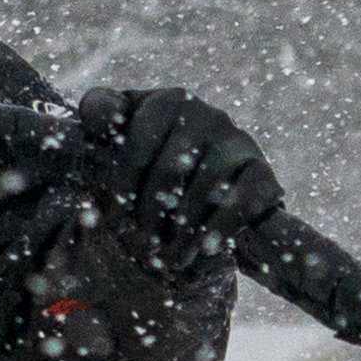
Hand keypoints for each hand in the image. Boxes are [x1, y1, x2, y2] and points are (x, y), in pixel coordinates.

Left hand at [69, 86, 280, 280]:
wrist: (218, 191)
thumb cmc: (157, 163)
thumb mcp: (123, 134)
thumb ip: (102, 113)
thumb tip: (98, 111)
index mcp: (168, 102)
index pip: (138, 143)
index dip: (124, 187)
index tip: (118, 219)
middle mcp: (207, 114)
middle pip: (170, 169)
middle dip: (152, 214)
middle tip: (144, 245)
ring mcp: (238, 141)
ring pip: (204, 189)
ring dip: (183, 232)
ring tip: (171, 258)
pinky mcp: (262, 171)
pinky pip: (242, 201)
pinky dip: (221, 228)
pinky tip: (205, 249)